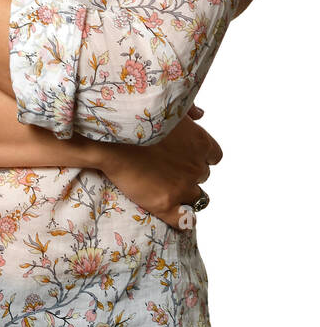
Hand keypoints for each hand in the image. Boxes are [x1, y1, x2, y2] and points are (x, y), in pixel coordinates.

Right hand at [97, 105, 221, 231]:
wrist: (111, 136)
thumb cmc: (137, 116)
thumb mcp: (167, 105)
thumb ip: (189, 109)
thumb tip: (201, 115)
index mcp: (200, 142)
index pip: (214, 156)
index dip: (199, 157)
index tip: (183, 155)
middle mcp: (196, 166)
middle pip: (202, 176)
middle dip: (188, 173)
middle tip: (166, 168)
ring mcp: (182, 187)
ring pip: (197, 198)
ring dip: (185, 195)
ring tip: (164, 188)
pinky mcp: (166, 204)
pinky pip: (185, 221)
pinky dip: (182, 220)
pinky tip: (172, 213)